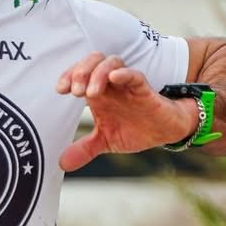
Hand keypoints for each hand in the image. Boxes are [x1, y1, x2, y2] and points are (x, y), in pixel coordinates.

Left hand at [56, 53, 198, 170]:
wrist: (166, 132)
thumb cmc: (135, 129)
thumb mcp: (106, 141)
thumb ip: (84, 150)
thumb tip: (61, 163)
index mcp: (99, 93)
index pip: (79, 75)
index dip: (68, 77)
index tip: (59, 90)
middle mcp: (111, 85)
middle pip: (92, 62)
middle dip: (80, 72)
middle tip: (74, 91)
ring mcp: (127, 86)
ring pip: (111, 63)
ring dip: (97, 73)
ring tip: (90, 93)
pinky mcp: (144, 90)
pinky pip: (134, 75)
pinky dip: (124, 74)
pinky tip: (114, 78)